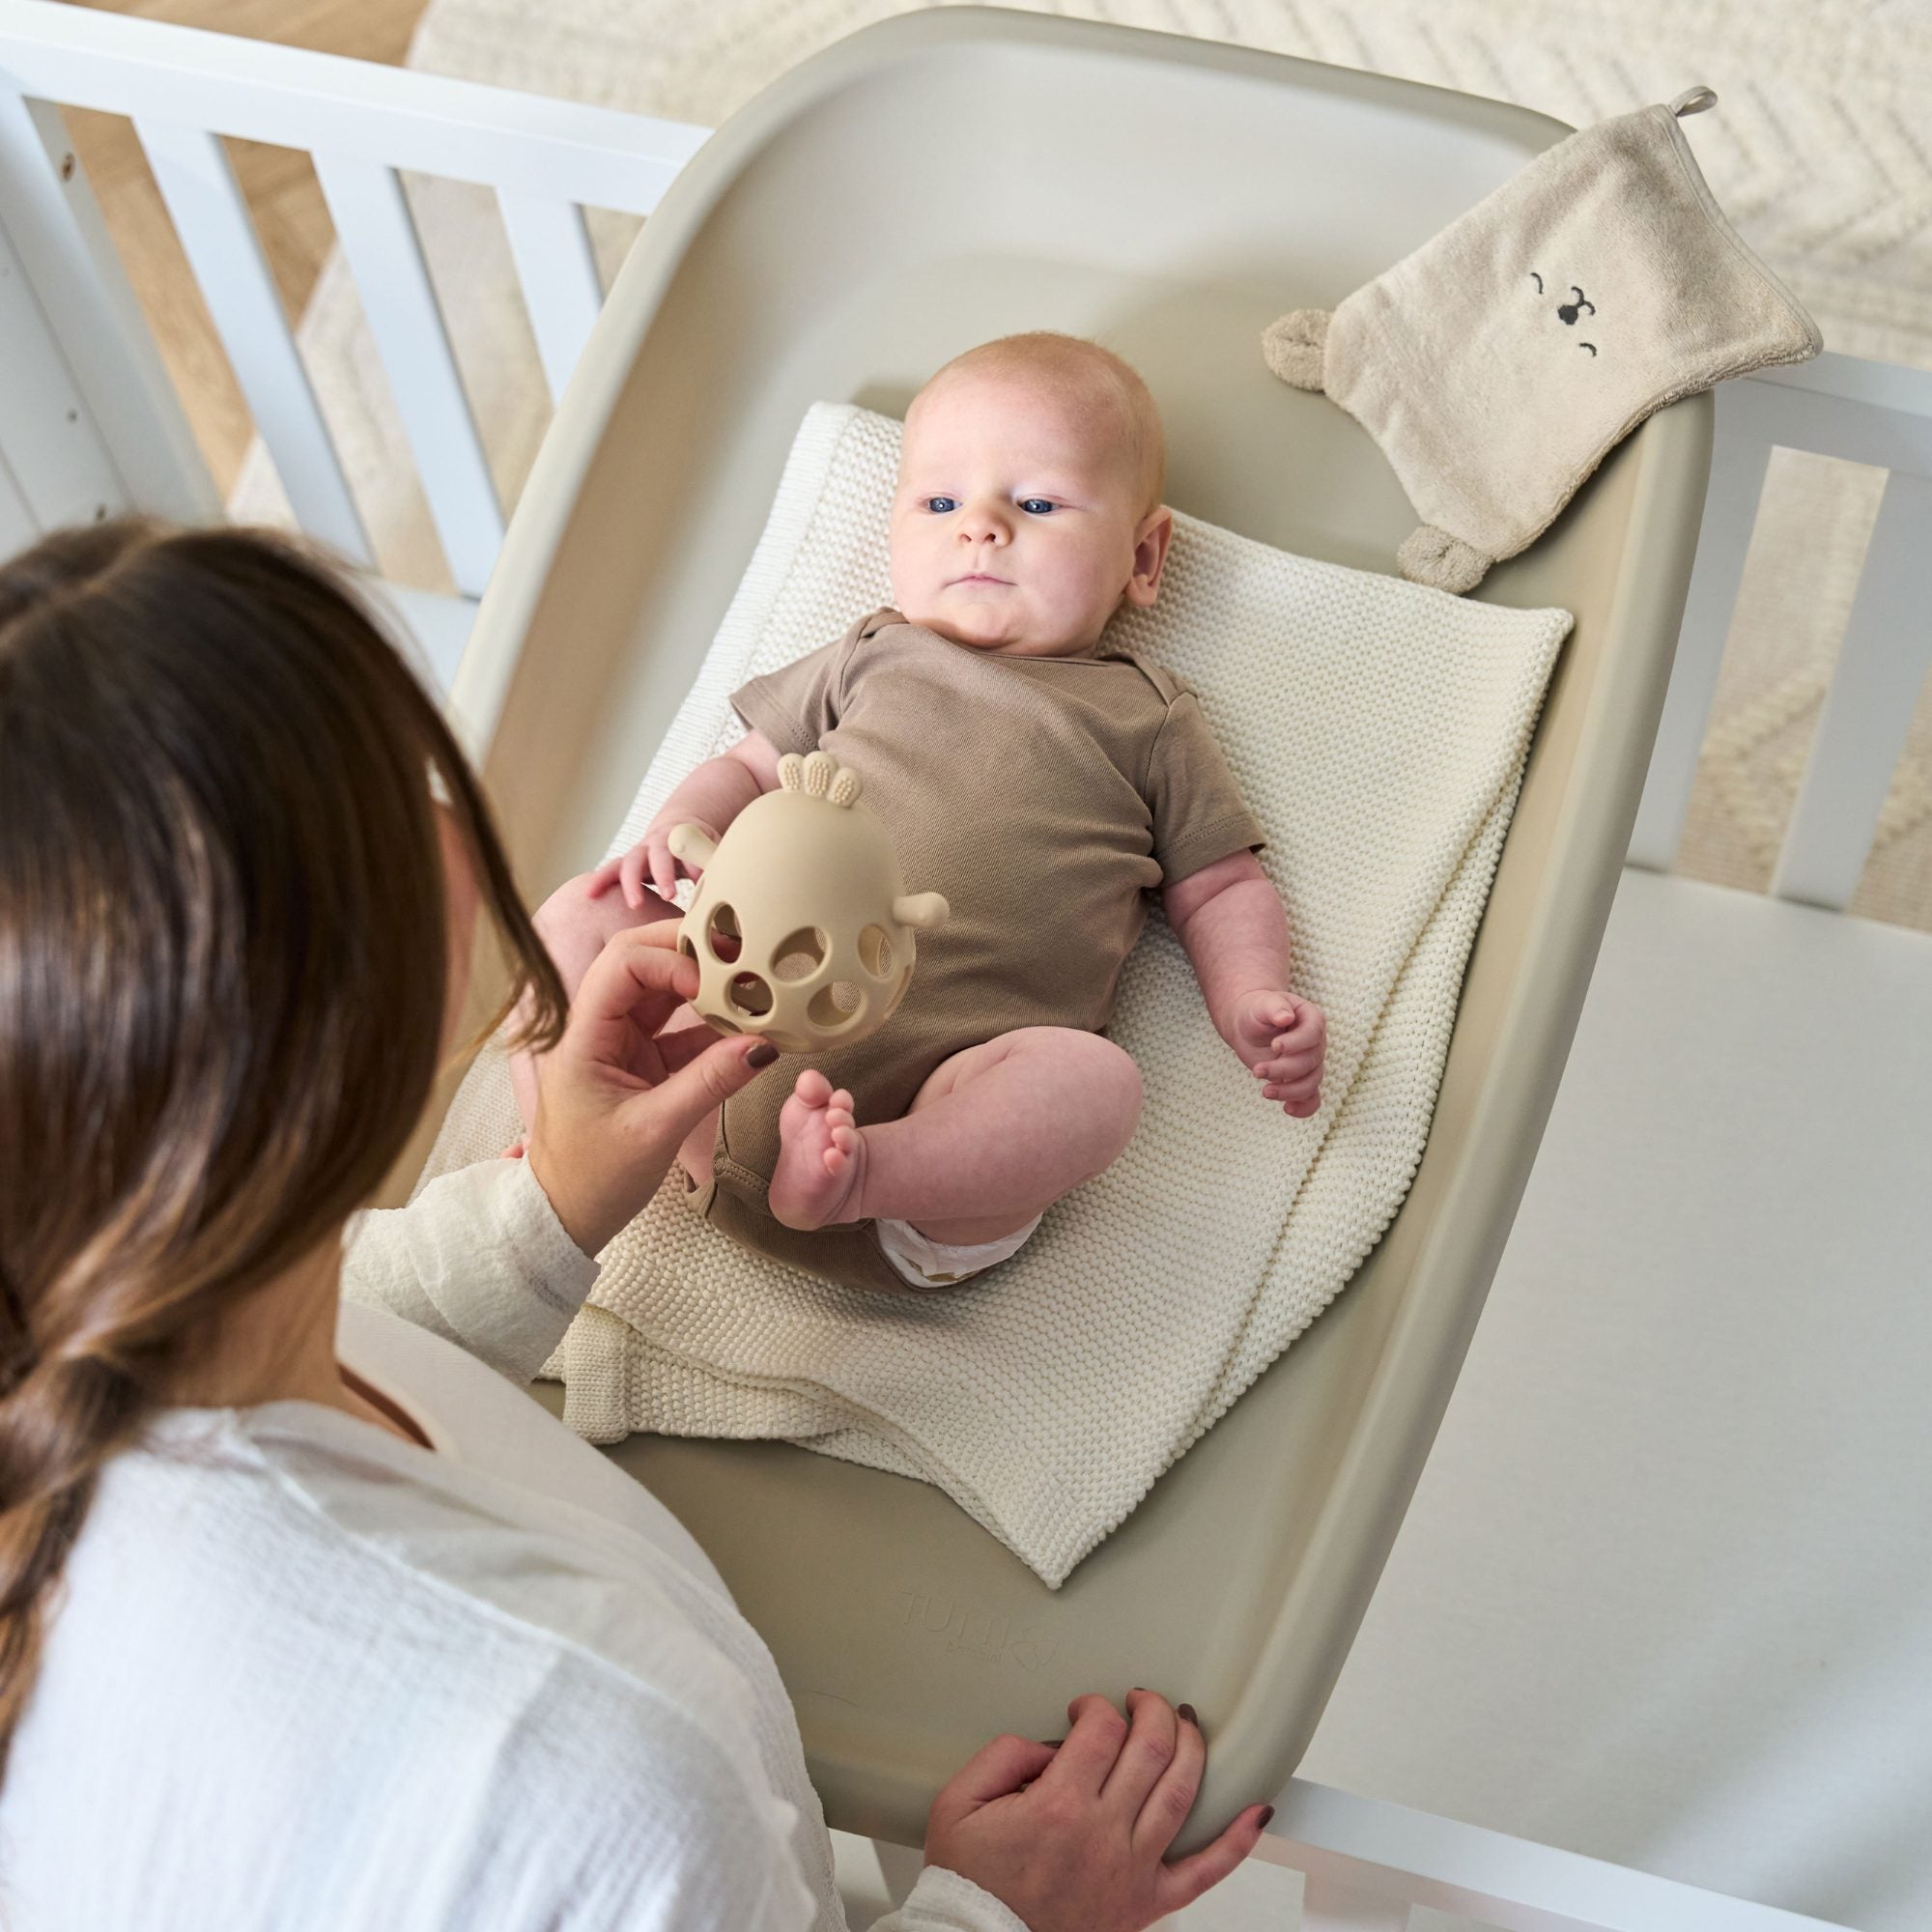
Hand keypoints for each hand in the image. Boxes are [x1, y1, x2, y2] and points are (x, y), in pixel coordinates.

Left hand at [524, 922, 773, 1253]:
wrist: (566, 1218)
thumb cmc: (593, 1179)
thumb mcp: (656, 1130)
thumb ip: (709, 1082)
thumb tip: (763, 1046)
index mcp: (582, 1037)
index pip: (622, 965)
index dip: (670, 960)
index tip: (714, 981)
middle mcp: (597, 1030)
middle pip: (641, 964)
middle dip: (689, 954)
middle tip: (740, 954)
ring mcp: (619, 1044)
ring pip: (662, 994)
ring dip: (704, 987)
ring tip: (750, 985)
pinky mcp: (639, 1064)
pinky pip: (678, 1030)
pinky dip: (711, 1026)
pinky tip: (745, 1028)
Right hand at [586, 815, 720, 909]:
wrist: (677, 831)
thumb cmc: (698, 846)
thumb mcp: (712, 849)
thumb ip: (716, 863)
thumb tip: (730, 885)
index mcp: (681, 837)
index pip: (688, 849)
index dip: (693, 863)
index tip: (701, 879)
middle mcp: (657, 842)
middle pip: (657, 854)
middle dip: (663, 873)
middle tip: (671, 894)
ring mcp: (640, 852)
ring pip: (630, 863)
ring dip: (631, 883)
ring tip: (635, 904)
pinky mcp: (627, 864)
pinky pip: (610, 870)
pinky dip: (600, 880)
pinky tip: (590, 894)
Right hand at [921, 1689, 1272, 1931]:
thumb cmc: (971, 1883)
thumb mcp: (958, 1803)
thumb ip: (1002, 1755)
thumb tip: (1046, 1745)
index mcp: (1058, 1806)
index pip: (1102, 1729)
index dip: (1096, 1706)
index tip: (1085, 1711)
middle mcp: (1103, 1833)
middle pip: (1151, 1748)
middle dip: (1151, 1710)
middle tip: (1142, 1700)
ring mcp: (1132, 1868)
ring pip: (1182, 1792)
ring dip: (1191, 1746)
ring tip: (1185, 1723)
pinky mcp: (1147, 1902)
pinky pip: (1206, 1872)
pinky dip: (1238, 1840)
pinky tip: (1258, 1810)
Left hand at [1232, 990, 1325, 1116]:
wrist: (1248, 1026)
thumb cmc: (1256, 1011)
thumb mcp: (1262, 1004)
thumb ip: (1274, 1007)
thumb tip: (1286, 1017)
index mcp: (1311, 1019)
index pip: (1313, 1034)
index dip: (1296, 1043)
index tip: (1274, 1046)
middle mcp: (1316, 1043)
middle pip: (1309, 1062)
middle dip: (1283, 1069)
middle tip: (1257, 1070)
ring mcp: (1311, 1063)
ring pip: (1311, 1083)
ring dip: (1289, 1091)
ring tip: (1265, 1091)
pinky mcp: (1300, 1080)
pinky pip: (1311, 1099)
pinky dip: (1303, 1108)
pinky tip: (1288, 1110)